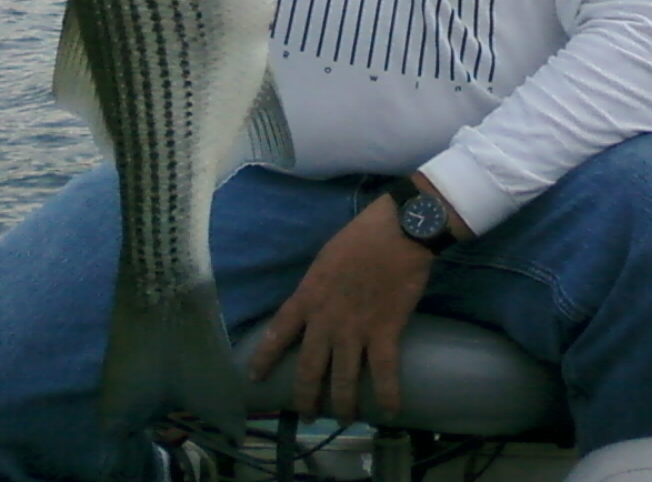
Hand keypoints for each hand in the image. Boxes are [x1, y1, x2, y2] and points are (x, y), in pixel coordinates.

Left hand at [247, 195, 433, 421]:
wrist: (397, 232)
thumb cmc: (360, 238)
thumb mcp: (324, 260)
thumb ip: (316, 287)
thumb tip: (315, 304)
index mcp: (307, 297)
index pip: (277, 333)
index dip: (264, 359)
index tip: (255, 378)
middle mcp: (325, 321)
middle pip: (308, 369)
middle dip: (305, 397)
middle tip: (307, 415)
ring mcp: (355, 330)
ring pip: (342, 380)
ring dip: (342, 405)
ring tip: (344, 419)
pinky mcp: (385, 332)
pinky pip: (384, 372)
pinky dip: (387, 396)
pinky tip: (389, 412)